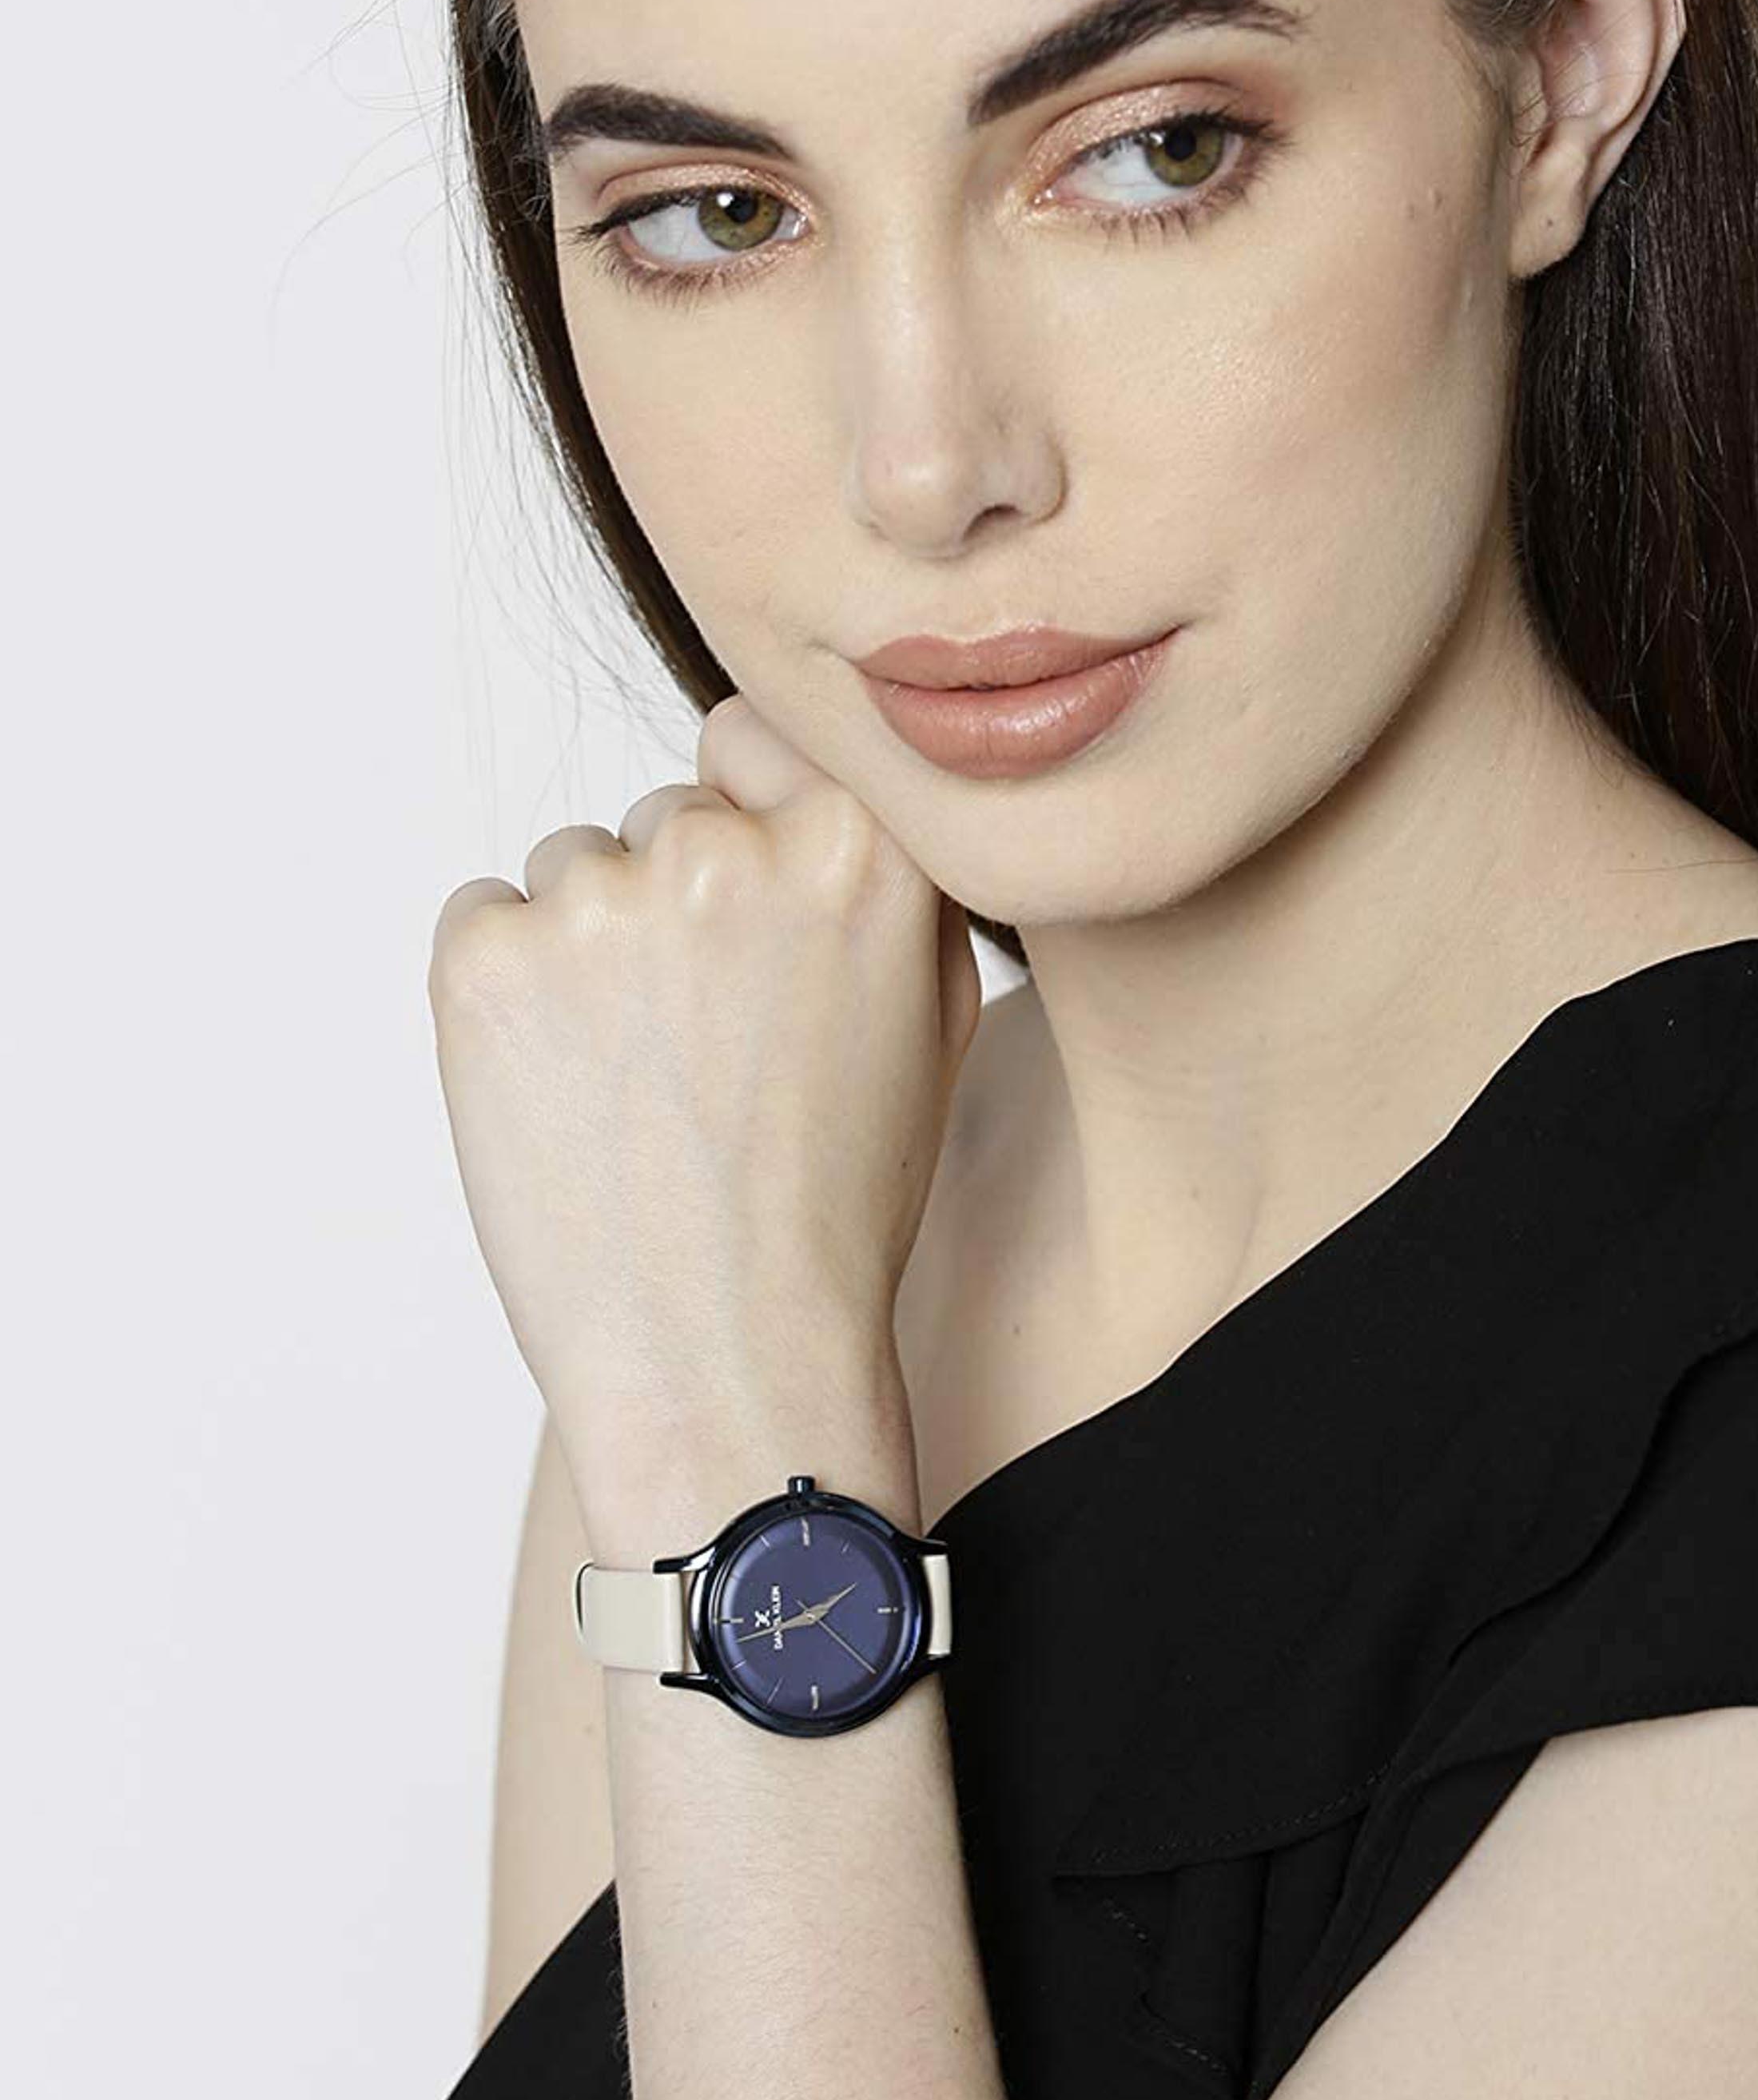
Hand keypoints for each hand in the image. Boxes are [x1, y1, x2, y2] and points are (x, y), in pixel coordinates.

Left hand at [425, 695, 982, 1546]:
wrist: (726, 1357)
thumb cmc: (836, 1205)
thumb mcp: (932, 1017)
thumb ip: (883, 877)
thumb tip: (810, 784)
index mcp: (858, 845)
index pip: (756, 742)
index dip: (749, 826)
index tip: (749, 923)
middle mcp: (728, 846)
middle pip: (664, 818)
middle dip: (672, 910)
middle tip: (697, 1053)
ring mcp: (599, 896)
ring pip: (572, 871)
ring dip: (589, 955)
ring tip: (634, 1092)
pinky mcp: (486, 956)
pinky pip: (483, 923)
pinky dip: (507, 995)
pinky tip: (564, 1096)